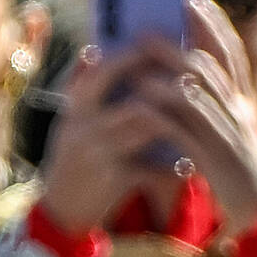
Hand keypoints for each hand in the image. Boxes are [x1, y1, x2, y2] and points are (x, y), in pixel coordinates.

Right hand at [36, 45, 196, 235]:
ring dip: (175, 125)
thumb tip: (93, 51)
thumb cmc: (71, 160)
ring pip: (148, 133)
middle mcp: (83, 130)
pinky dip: (171, 167)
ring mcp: (98, 155)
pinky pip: (152, 167)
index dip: (131, 59)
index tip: (159, 46)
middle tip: (192, 84)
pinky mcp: (113, 180)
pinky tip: (187, 165)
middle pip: (135, 104)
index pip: (101, 74)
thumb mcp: (68, 123)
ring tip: (196, 119)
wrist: (60, 210)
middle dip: (168, 93)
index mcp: (73, 111)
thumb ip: (79, 90)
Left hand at [119, 0, 256, 232]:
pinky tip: (143, 93)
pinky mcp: (216, 157)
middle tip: (164, 9)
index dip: (214, 24)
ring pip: (201, 87)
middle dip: (189, 32)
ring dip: (171, 61)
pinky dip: (165, 106)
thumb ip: (206, 113)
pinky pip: (188, 124)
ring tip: (143, 43)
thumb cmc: (240, 182)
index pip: (232, 55)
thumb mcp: (227, 139)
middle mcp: (241, 113)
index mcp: (244, 107)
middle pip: (214, 62)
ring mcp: (230, 133)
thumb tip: (174, 84)